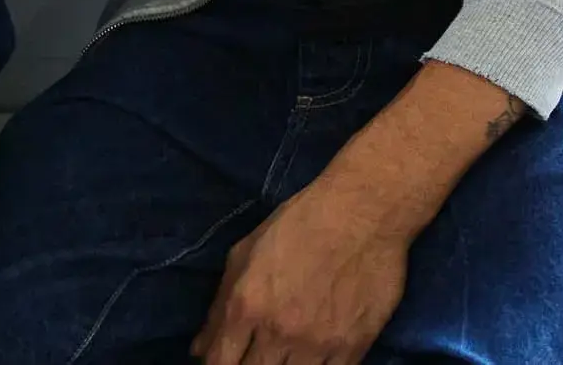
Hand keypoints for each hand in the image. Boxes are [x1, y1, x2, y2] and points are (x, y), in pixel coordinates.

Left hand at [192, 176, 411, 364]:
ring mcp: (318, 345)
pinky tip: (313, 357)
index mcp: (247, 306)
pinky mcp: (353, 348)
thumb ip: (219, 305)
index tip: (225, 361)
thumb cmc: (300, 223)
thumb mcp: (245, 253)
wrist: (363, 212)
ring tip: (285, 352)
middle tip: (257, 354)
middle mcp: (279, 332)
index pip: (219, 363)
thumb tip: (199, 349)